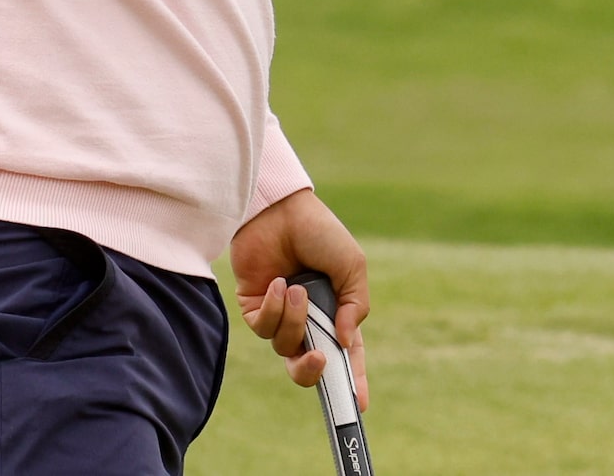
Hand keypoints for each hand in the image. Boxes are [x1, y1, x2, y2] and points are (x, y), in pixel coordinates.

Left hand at [231, 190, 369, 410]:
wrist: (279, 208)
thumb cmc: (319, 233)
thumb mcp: (352, 267)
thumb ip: (356, 307)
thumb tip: (344, 342)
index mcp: (336, 314)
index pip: (346, 357)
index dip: (352, 383)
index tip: (360, 406)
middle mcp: (307, 320)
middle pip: (307, 367)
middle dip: (312, 371)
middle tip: (319, 358)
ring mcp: (279, 314)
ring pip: (285, 346)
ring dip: (293, 321)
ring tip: (295, 288)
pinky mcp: (253, 305)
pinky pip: (262, 327)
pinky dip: (272, 309)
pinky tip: (277, 284)